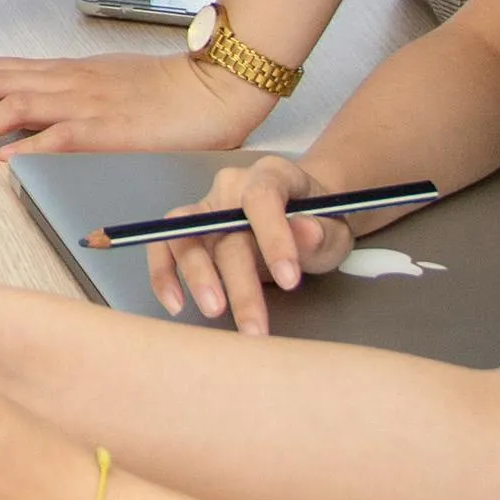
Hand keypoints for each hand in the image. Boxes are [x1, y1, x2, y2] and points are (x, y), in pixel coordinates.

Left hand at [0, 46, 276, 156]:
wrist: (211, 87)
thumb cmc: (166, 88)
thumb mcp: (108, 82)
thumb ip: (71, 93)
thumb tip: (36, 116)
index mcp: (67, 71)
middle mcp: (67, 81)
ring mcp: (84, 103)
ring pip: (12, 104)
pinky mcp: (105, 129)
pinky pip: (56, 135)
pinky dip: (25, 147)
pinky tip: (5, 160)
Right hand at [144, 154, 354, 332]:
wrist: (305, 221)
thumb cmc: (319, 224)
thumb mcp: (335, 229)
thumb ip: (321, 231)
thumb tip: (306, 229)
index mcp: (270, 174)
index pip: (262, 198)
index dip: (273, 237)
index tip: (288, 281)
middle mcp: (230, 186)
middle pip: (224, 228)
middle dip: (239, 281)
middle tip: (254, 324)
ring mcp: (205, 208)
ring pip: (186, 237)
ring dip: (197, 277)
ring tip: (214, 311)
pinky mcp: (189, 231)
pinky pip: (165, 248)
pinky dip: (164, 275)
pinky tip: (176, 303)